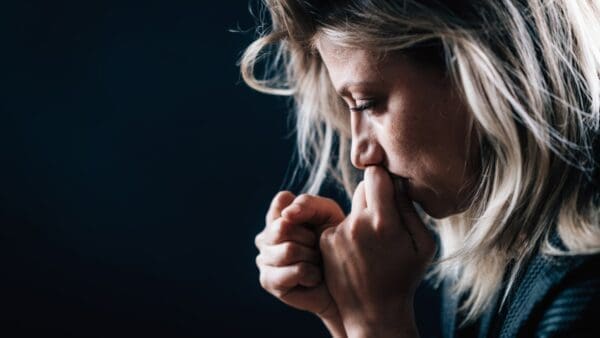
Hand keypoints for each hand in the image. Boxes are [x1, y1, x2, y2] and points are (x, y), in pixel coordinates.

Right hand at [255, 191, 346, 334]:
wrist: (347, 279)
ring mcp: (263, 258)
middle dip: (309, 238)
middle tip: (317, 248)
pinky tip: (312, 277)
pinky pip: (294, 271)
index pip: (282, 201)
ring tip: (316, 263)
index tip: (316, 223)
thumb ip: (307, 204)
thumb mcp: (328, 213)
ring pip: (289, 251)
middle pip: (282, 227)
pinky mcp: (267, 281)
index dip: (304, 212)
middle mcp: (265, 235)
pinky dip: (311, 274)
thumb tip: (286, 215)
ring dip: (311, 258)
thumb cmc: (336, 242)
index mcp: (277, 215)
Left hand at [319, 166, 435, 336]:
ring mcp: (338, 233)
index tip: (386, 184)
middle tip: (383, 220)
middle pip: (362, 188)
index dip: (382, 177)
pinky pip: (338, 224)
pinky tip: (357, 253)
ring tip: (371, 245)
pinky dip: (346, 233)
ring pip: (351, 208)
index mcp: (384, 221)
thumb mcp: (422, 245)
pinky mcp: (325, 242)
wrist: (374, 310)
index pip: (375, 175)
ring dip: (360, 218)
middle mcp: (357, 223)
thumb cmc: (404, 276)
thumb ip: (410, 209)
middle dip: (374, 197)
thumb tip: (398, 182)